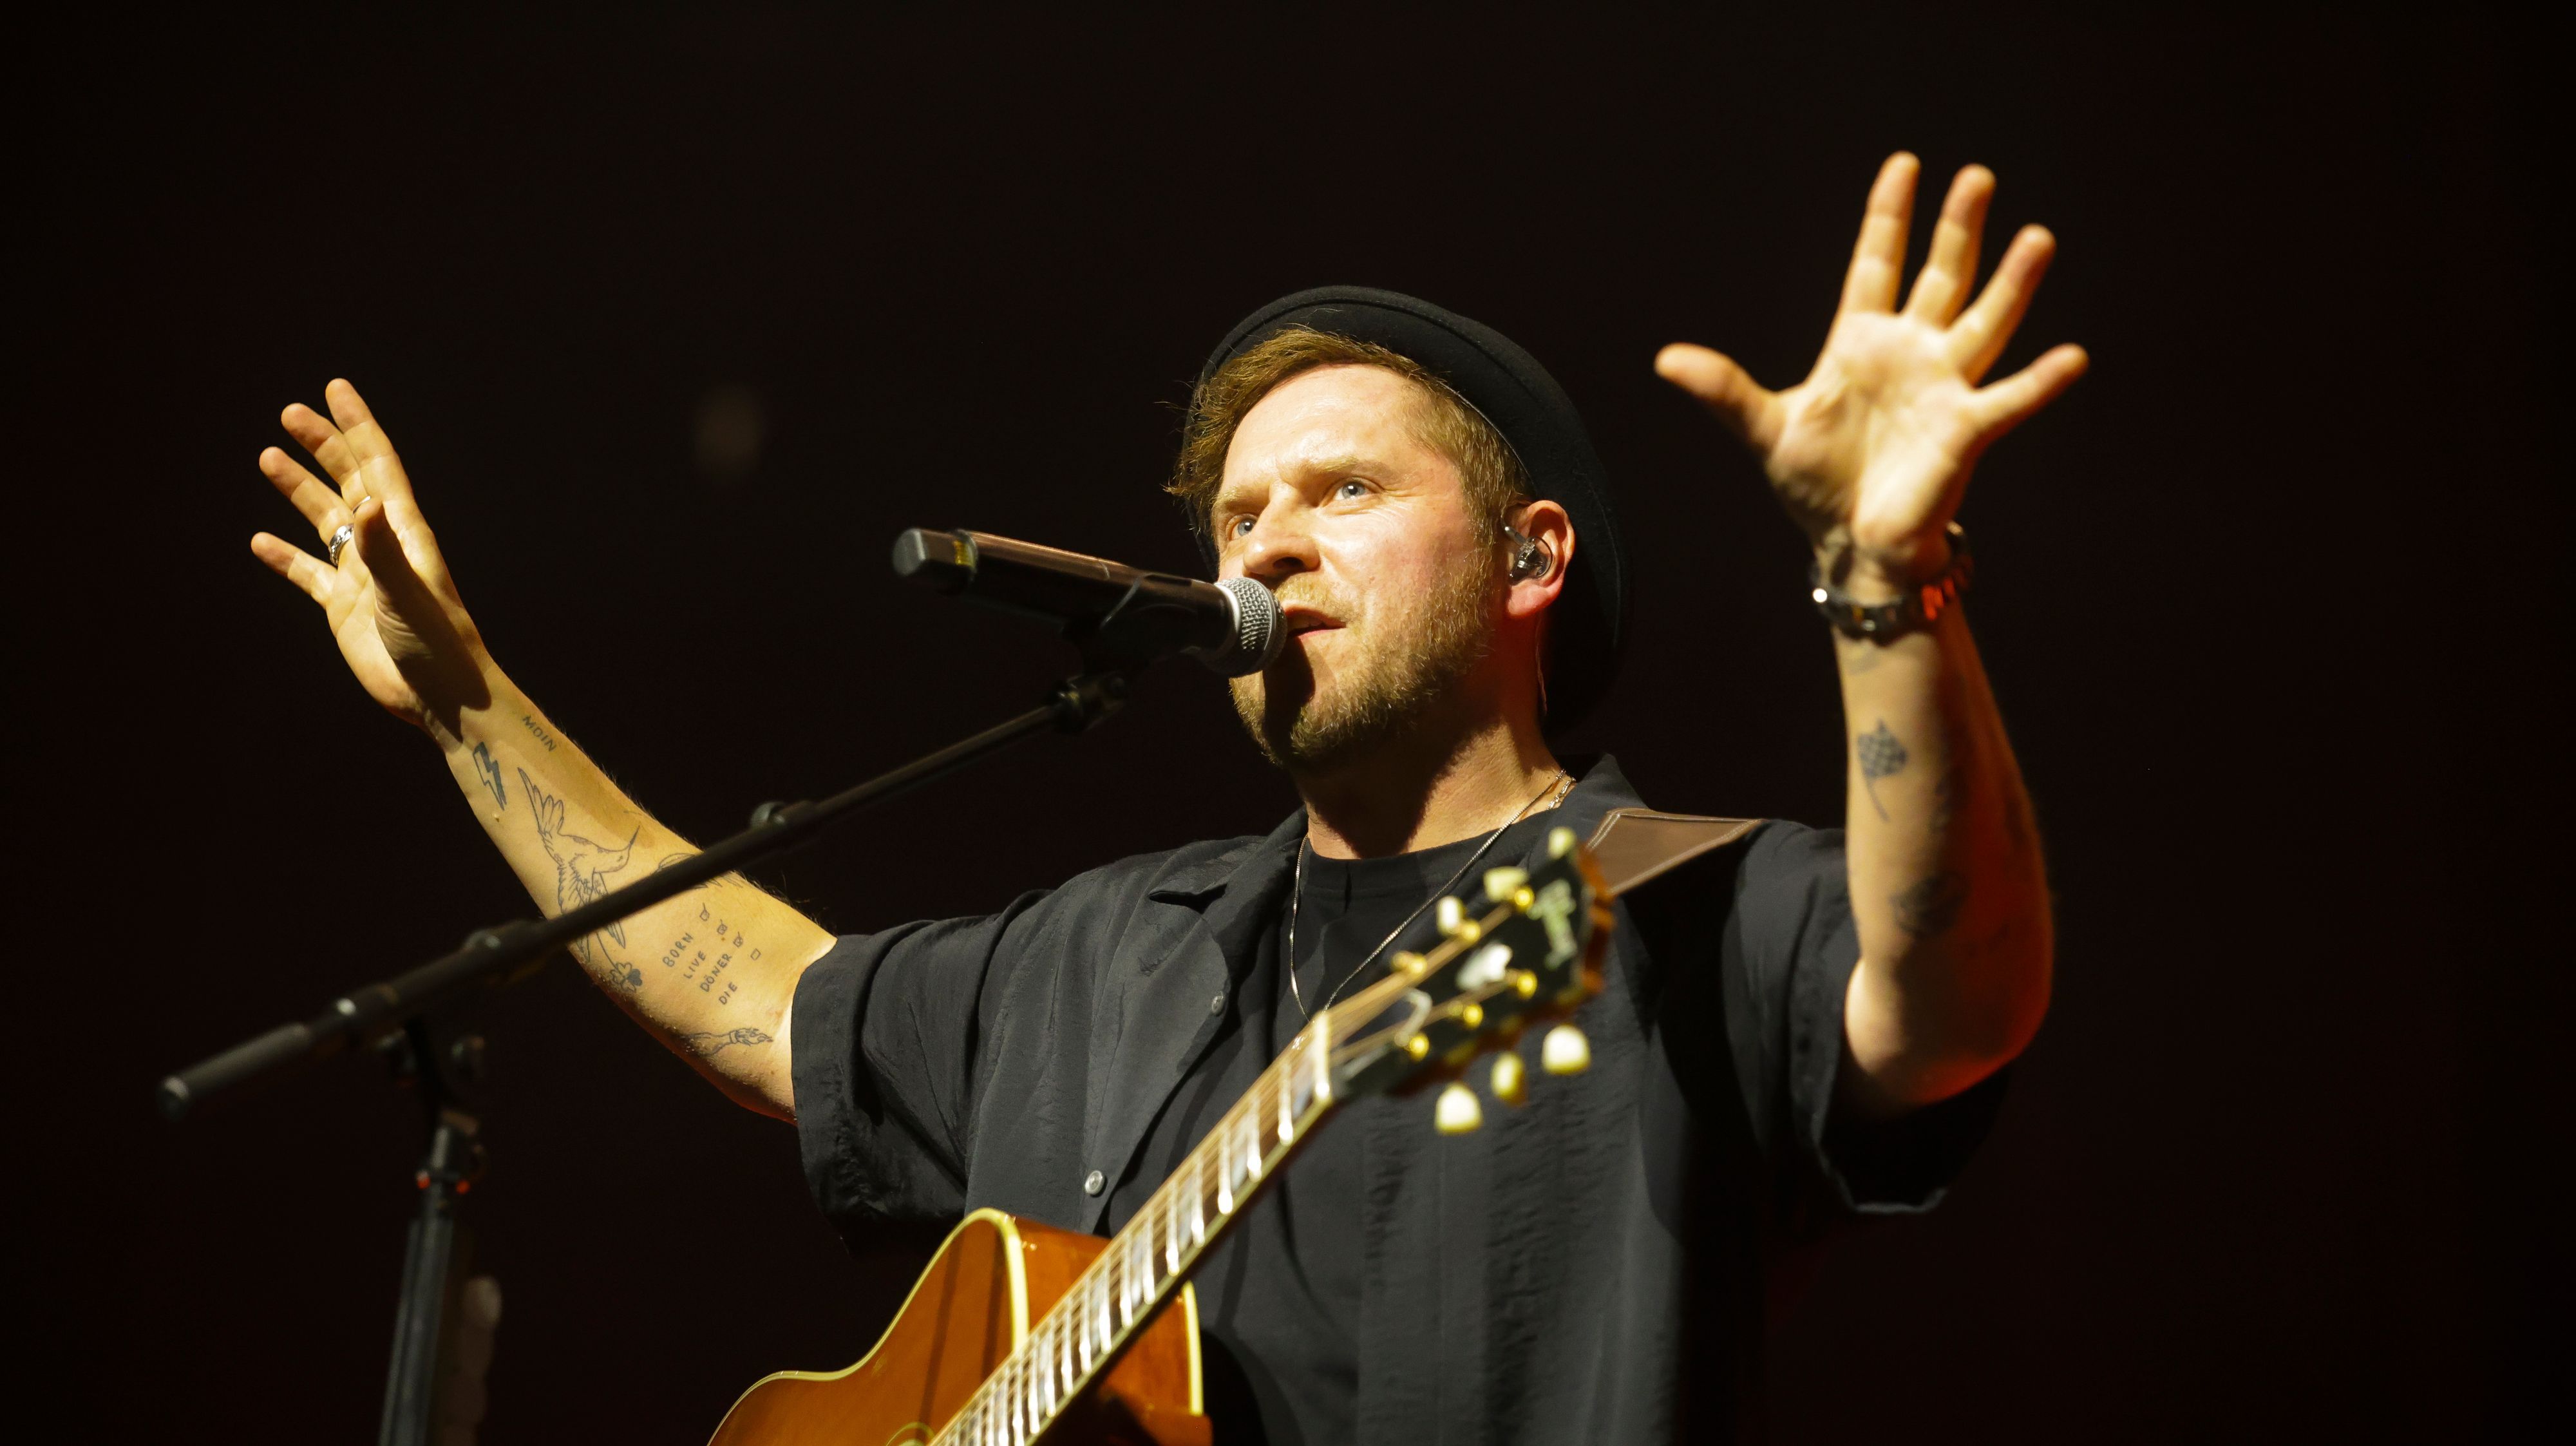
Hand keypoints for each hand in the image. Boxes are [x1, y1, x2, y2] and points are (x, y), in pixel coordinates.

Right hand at [250, 380, 493, 735]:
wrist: (441, 698)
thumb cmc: (437, 645)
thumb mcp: (407, 593)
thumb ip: (383, 550)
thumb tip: (366, 502)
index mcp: (404, 532)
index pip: (377, 465)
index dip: (357, 426)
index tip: (335, 389)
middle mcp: (383, 545)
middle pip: (348, 481)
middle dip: (322, 446)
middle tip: (288, 412)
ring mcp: (362, 575)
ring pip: (325, 520)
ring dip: (298, 490)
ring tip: (267, 457)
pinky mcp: (344, 608)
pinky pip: (308, 573)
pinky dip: (284, 557)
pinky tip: (259, 541)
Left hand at [1657, 153, 2087, 583]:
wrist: (1848, 542)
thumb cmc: (1813, 482)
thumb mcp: (1764, 427)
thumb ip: (1723, 389)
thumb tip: (1665, 359)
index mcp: (1859, 342)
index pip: (1878, 263)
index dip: (1890, 215)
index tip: (1905, 163)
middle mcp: (1910, 353)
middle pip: (1941, 277)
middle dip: (1958, 229)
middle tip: (1978, 176)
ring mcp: (1943, 387)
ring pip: (1984, 322)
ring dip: (2012, 284)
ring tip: (2038, 236)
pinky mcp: (1965, 430)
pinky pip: (2009, 400)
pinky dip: (2040, 381)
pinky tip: (2072, 355)